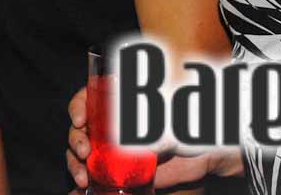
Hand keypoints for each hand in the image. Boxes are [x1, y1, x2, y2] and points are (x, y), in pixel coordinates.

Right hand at [66, 85, 244, 191]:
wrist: (205, 152)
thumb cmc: (187, 121)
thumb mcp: (168, 116)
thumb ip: (152, 124)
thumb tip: (135, 138)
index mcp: (118, 99)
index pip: (88, 96)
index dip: (79, 106)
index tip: (80, 120)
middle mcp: (110, 121)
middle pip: (80, 126)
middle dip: (76, 139)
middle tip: (84, 152)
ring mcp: (111, 146)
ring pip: (81, 151)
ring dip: (75, 163)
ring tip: (82, 177)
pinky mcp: (116, 169)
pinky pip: (93, 173)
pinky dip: (83, 178)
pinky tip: (82, 185)